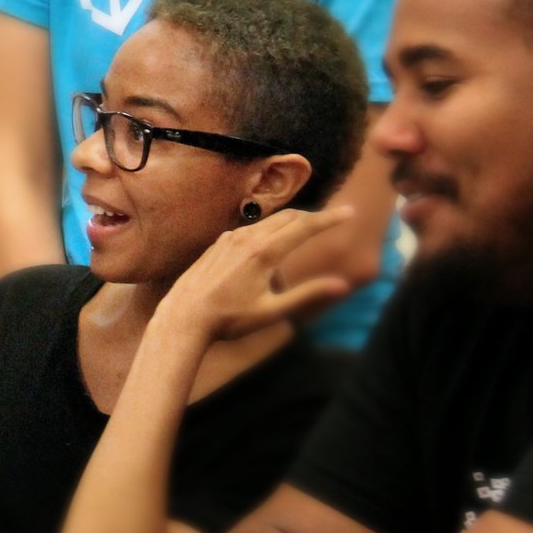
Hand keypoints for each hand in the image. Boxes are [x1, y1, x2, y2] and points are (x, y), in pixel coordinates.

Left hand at [157, 206, 355, 345]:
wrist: (183, 317)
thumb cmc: (229, 319)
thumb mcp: (272, 311)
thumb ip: (308, 295)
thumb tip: (343, 286)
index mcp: (264, 252)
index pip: (305, 226)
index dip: (330, 218)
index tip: (350, 212)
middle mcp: (246, 238)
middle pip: (288, 218)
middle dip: (314, 216)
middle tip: (334, 217)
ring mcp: (230, 238)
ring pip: (268, 222)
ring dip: (292, 220)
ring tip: (308, 225)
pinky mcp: (218, 243)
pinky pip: (250, 228)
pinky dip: (270, 228)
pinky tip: (272, 237)